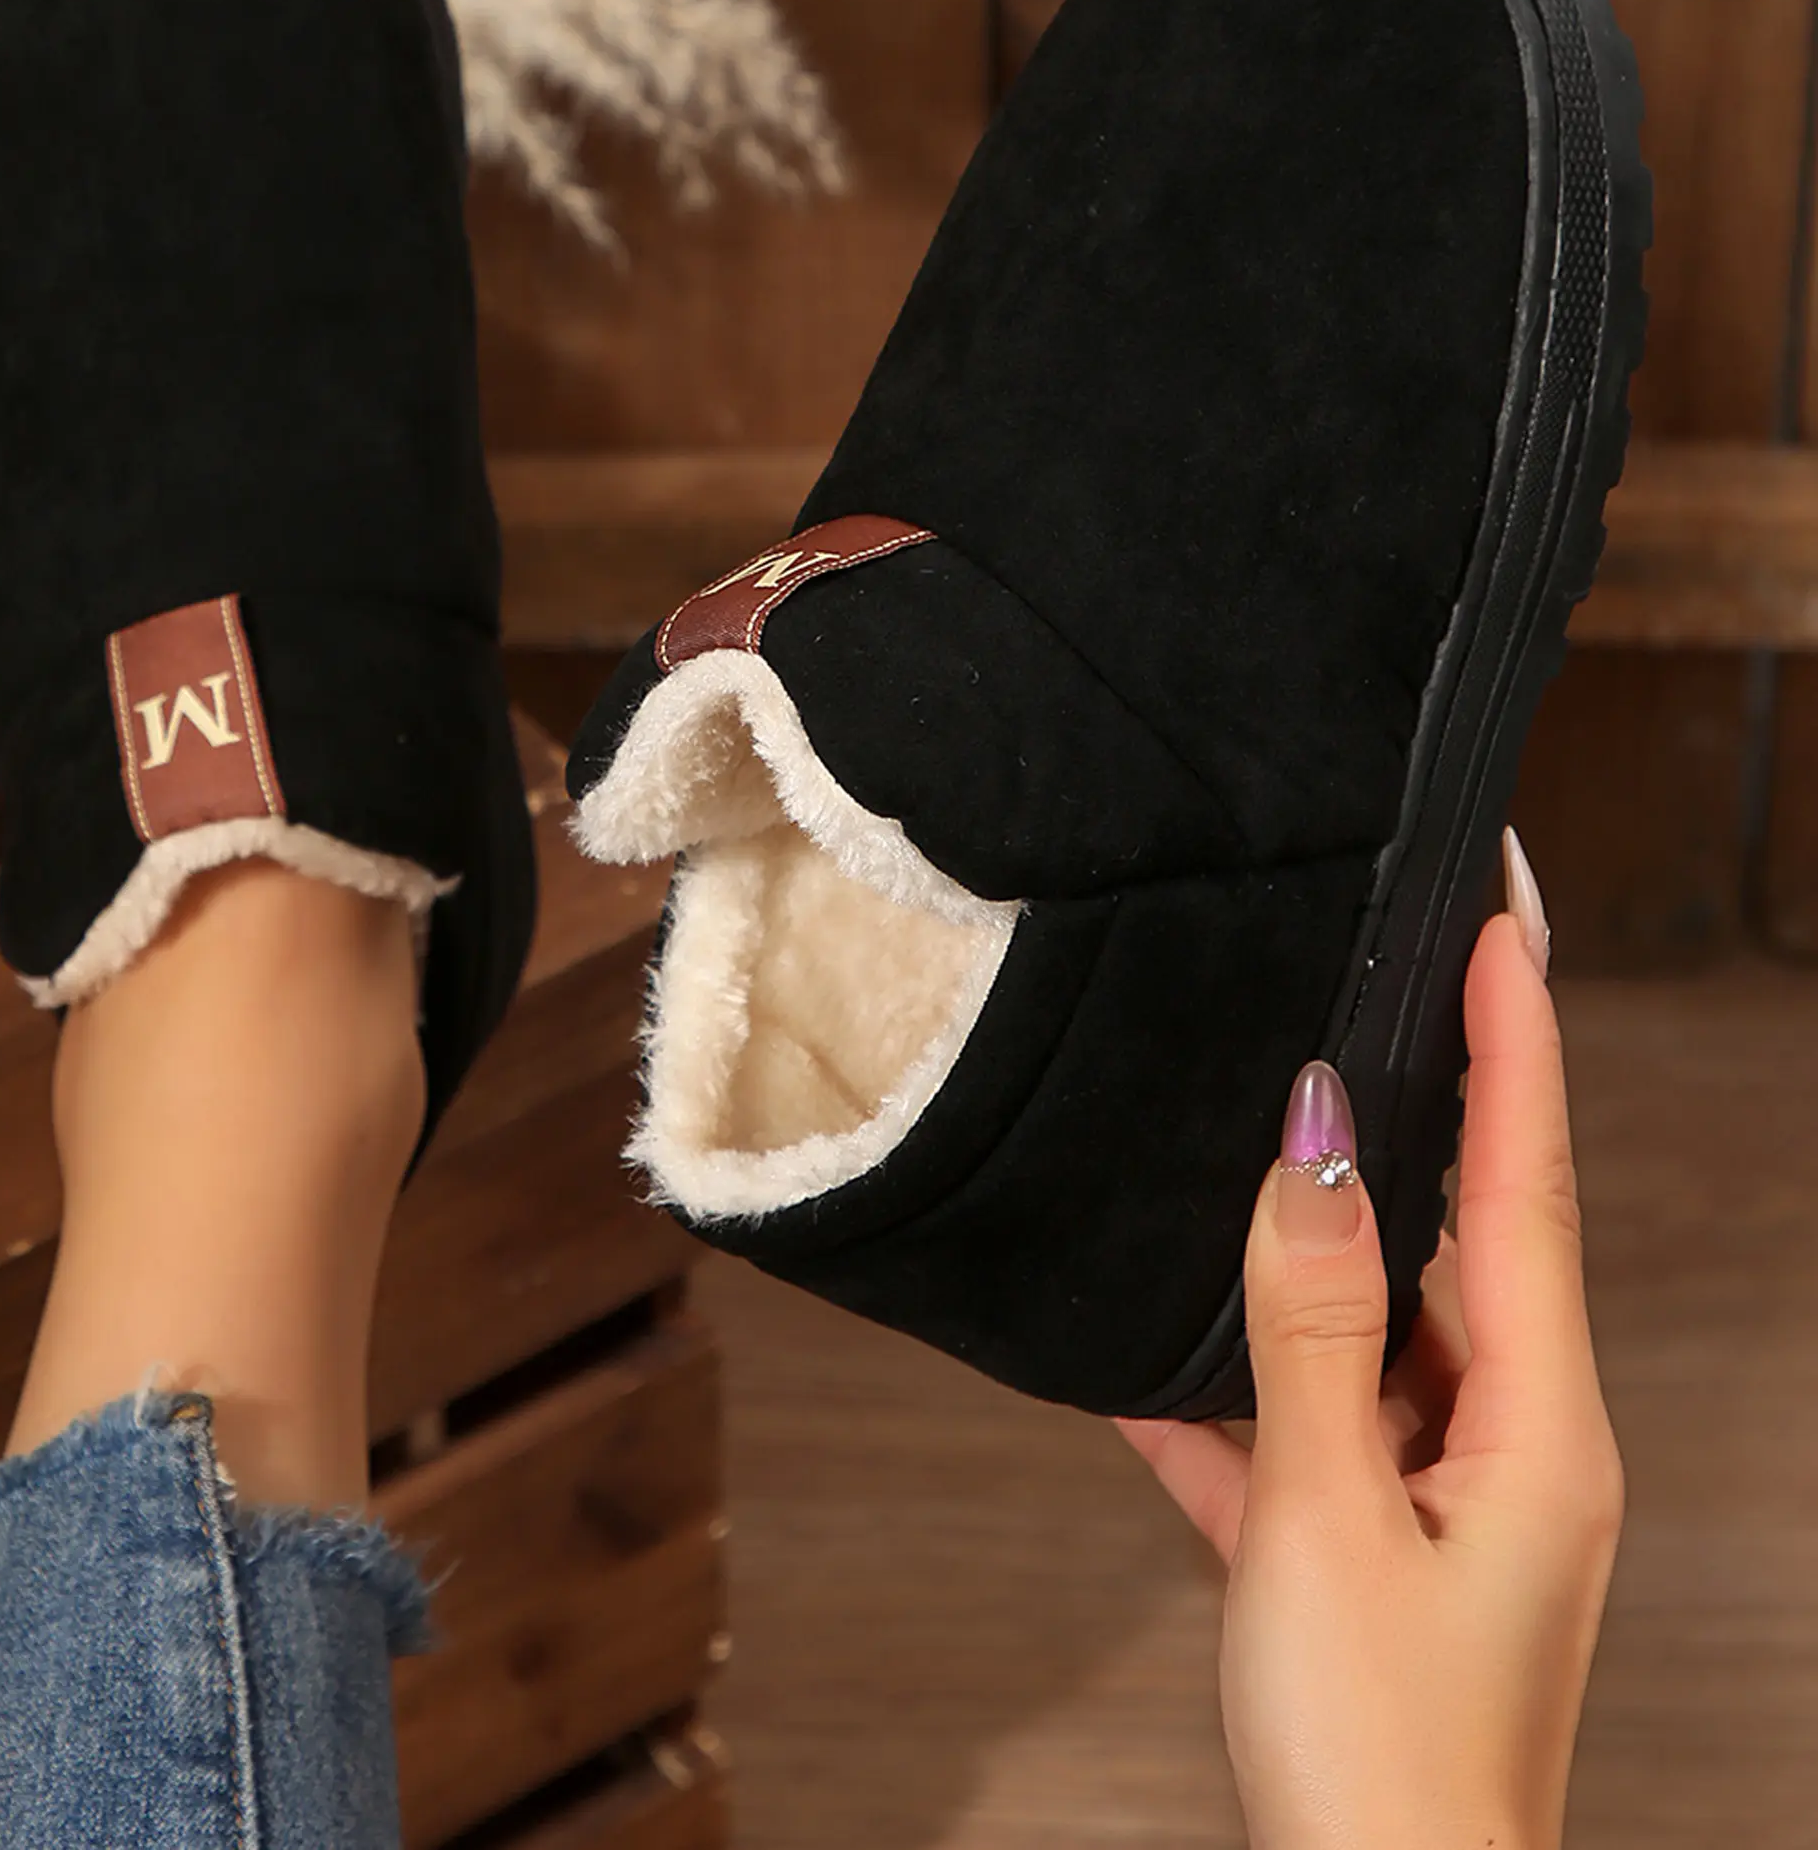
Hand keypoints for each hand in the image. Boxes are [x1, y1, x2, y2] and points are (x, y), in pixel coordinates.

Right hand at [1118, 833, 1622, 1849]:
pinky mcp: (1376, 1550)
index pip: (1526, 1191)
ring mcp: (1446, 1500)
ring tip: (1249, 1157)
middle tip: (1382, 995)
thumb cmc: (1379, 1758)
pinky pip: (1308, 1429)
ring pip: (1373, 1330)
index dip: (1515, 1050)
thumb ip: (1308, 1322)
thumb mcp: (1324, 1515)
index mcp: (1536, 1429)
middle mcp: (1512, 1448)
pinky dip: (1237, 1390)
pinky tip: (1151, 1365)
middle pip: (1463, 1243)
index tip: (1499, 929)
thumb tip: (1308, 1153)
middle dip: (1423, 1116)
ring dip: (1307, 1256)